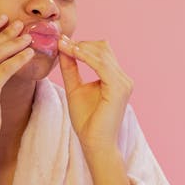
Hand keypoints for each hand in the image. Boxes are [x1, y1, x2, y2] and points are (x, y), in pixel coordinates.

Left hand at [57, 35, 133, 152]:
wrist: (95, 143)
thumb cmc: (87, 121)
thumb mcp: (75, 88)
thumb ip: (71, 69)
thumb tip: (63, 49)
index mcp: (115, 78)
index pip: (101, 52)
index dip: (82, 44)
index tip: (61, 41)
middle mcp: (123, 78)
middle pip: (103, 48)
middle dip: (81, 43)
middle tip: (60, 42)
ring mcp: (123, 82)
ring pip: (102, 53)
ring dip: (81, 47)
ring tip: (62, 46)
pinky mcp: (119, 88)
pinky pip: (102, 65)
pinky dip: (86, 56)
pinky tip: (72, 53)